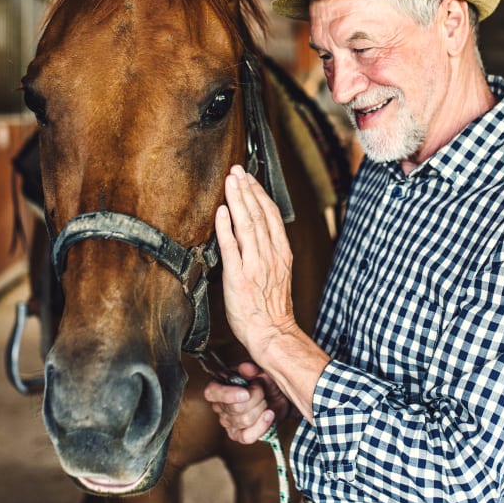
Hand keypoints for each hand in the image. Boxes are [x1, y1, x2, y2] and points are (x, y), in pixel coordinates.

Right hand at [203, 362, 290, 443]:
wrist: (277, 396)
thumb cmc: (264, 381)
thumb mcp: (260, 370)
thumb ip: (252, 368)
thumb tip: (245, 367)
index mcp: (220, 384)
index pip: (212, 392)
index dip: (227, 395)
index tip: (245, 393)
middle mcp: (220, 404)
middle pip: (234, 408)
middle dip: (255, 399)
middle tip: (262, 391)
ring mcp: (228, 422)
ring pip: (243, 421)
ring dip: (260, 410)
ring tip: (265, 401)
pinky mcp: (238, 435)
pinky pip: (247, 436)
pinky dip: (261, 426)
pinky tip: (269, 415)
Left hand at [214, 165, 295, 360]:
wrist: (271, 332)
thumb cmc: (272, 308)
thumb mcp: (280, 274)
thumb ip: (271, 252)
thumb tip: (261, 233)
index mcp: (281, 253)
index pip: (271, 216)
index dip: (260, 194)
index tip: (250, 179)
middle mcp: (269, 255)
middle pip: (259, 214)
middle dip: (247, 189)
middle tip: (237, 170)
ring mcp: (254, 264)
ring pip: (247, 225)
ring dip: (238, 200)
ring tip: (230, 181)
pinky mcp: (238, 277)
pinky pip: (231, 247)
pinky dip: (226, 227)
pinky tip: (222, 211)